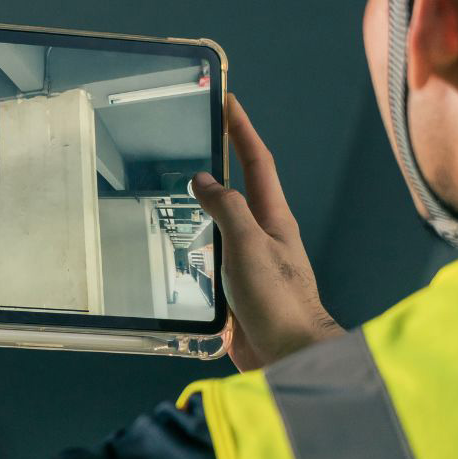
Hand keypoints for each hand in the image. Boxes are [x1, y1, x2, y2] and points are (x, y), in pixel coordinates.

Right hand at [191, 95, 343, 370]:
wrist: (288, 357)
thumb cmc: (278, 299)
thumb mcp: (250, 243)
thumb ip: (226, 208)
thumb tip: (204, 180)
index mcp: (273, 219)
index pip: (258, 162)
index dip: (242, 130)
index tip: (227, 101)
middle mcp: (263, 236)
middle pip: (238, 188)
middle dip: (219, 160)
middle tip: (192, 138)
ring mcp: (249, 263)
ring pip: (219, 223)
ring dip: (198, 204)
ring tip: (168, 186)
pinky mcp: (235, 290)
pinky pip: (208, 258)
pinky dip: (190, 245)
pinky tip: (170, 247)